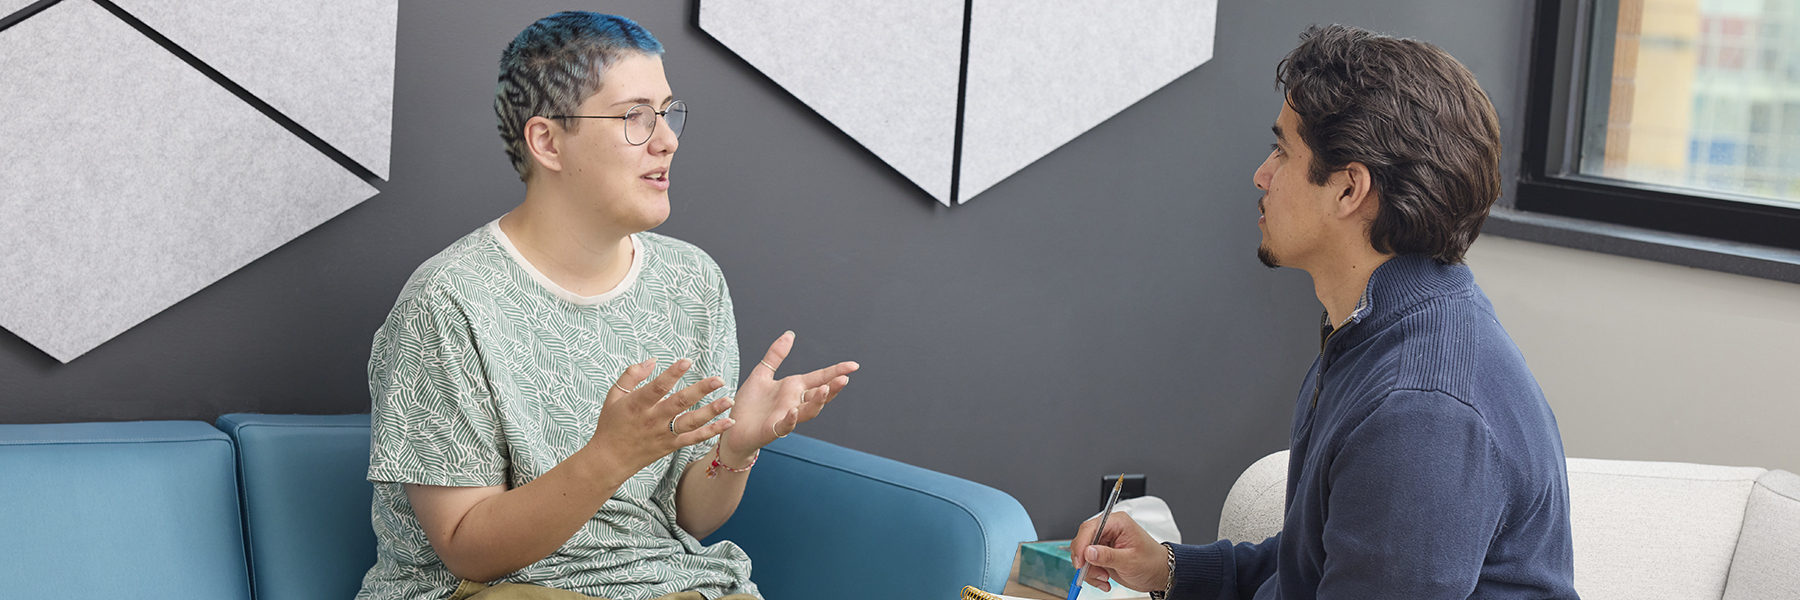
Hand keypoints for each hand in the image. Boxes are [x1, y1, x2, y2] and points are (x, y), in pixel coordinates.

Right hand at [584, 358, 736, 475]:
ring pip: (690, 422)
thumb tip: (653, 360)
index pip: (657, 387)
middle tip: (718, 379)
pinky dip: (712, 431)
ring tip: (729, 400)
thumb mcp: (614, 396)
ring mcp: (663, 434)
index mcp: (636, 405)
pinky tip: (729, 422)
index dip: (672, 373)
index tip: (688, 360)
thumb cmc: (611, 424)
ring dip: (711, 411)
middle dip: (700, 390)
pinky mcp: (671, 445)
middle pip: (679, 403)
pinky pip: (695, 439)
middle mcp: (652, 420)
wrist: (610, 460)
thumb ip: (632, 375)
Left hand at [720, 331, 857, 458]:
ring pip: (809, 411)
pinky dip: (791, 419)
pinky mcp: (773, 428)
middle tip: (844, 379)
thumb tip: (790, 334)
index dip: (836, 371)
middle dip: (832, 387)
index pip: (819, 378)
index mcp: (794, 388)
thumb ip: (776, 355)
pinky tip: (794, 411)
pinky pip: (786, 425)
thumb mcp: (762, 373)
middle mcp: (794, 402)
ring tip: (825, 390)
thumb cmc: (749, 403)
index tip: (853, 365)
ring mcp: (786, 416)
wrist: (733, 427)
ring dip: (818, 402)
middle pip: (820, 395)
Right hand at [1069, 512, 1169, 592]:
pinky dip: (1092, 575)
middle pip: (1083, 541)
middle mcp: (1108, 530)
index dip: (1081, 544)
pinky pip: (1087, 564)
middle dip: (1086, 561)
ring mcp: (1104, 543)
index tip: (1080, 561)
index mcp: (1117, 523)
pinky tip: (1104, 580)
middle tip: (1097, 574)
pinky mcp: (1101, 555)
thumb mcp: (1130, 561)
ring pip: (1082, 555)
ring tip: (1104, 578)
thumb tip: (1088, 552)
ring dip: (1089, 571)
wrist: (1158, 574)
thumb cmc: (1152, 562)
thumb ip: (1108, 556)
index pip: (1090, 528)